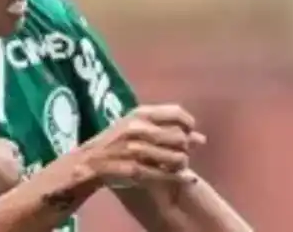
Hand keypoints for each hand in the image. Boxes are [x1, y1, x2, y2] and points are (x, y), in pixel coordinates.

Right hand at [77, 104, 205, 186]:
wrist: (90, 160)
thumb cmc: (117, 141)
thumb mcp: (137, 126)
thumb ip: (167, 129)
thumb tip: (201, 138)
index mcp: (139, 113)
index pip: (177, 113)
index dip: (189, 125)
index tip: (188, 134)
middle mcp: (138, 128)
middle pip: (180, 137)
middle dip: (185, 148)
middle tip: (181, 153)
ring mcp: (134, 149)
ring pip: (176, 158)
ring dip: (182, 165)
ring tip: (178, 166)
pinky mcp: (133, 168)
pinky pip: (166, 174)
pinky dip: (179, 178)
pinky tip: (186, 179)